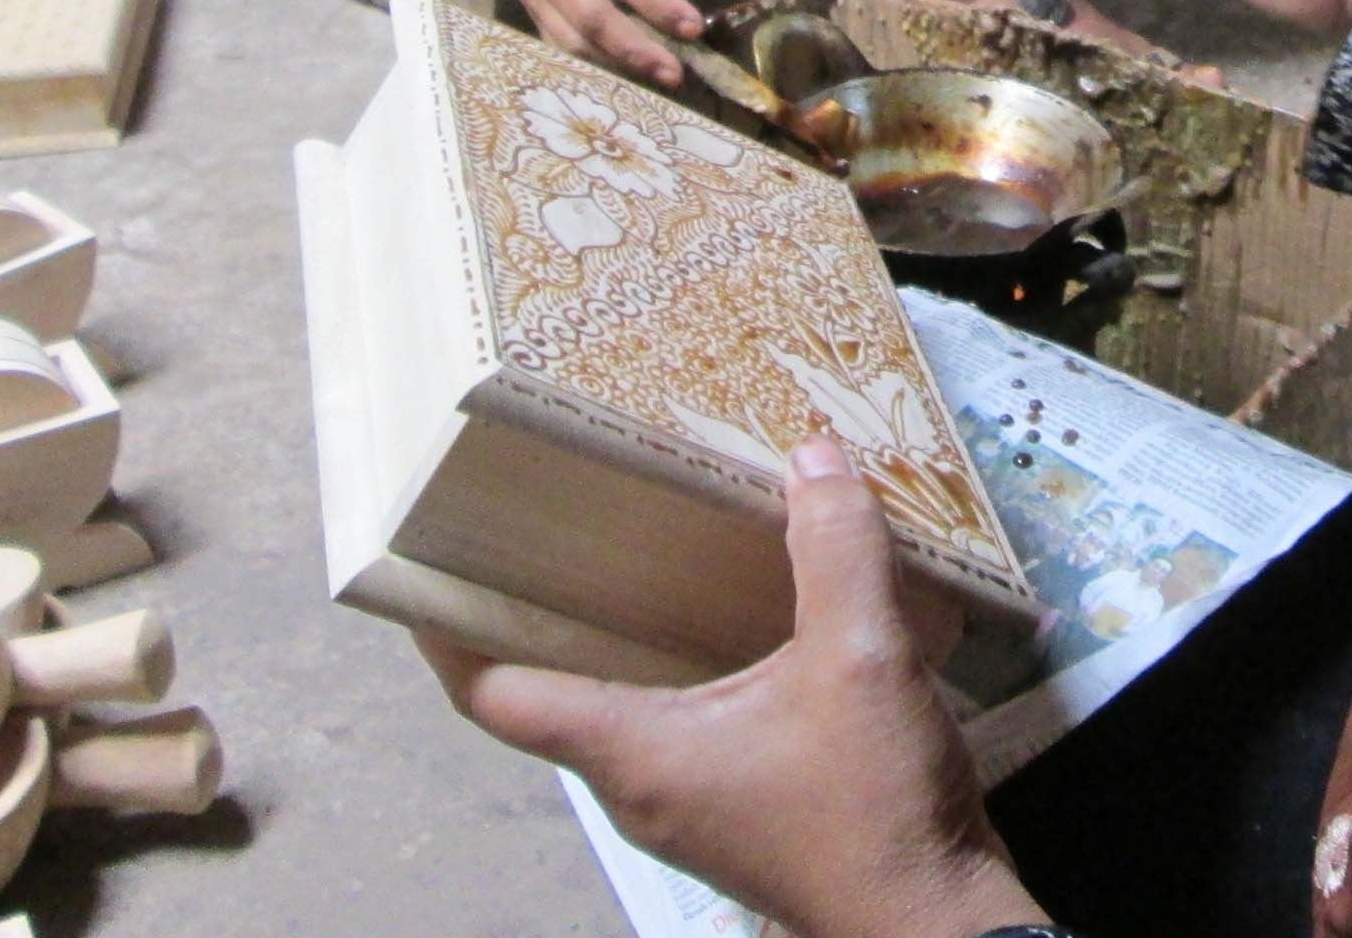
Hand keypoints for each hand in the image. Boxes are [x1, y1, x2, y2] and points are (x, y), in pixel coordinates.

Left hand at [417, 440, 1045, 937]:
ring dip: (601, 638)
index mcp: (633, 752)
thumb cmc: (871, 811)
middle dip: (523, 614)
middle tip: (521, 523)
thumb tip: (814, 460)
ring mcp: (686, 800)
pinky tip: (718, 609)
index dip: (445, 632)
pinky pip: (669, 721)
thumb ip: (835, 551)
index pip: (495, 695)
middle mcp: (640, 782)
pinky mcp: (733, 802)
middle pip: (541, 694)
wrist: (934, 924)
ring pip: (610, 708)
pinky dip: (666, 662)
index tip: (418, 566)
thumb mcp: (860, 660)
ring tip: (612, 548)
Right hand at [502, 0, 703, 82]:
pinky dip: (593, 65)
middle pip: (590, 16)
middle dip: (635, 49)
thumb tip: (669, 9)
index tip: (691, 29)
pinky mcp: (525, 8)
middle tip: (674, 73)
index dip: (657, 5)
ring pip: (571, 40)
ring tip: (655, 78)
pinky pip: (559, 45)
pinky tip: (625, 74)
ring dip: (616, 65)